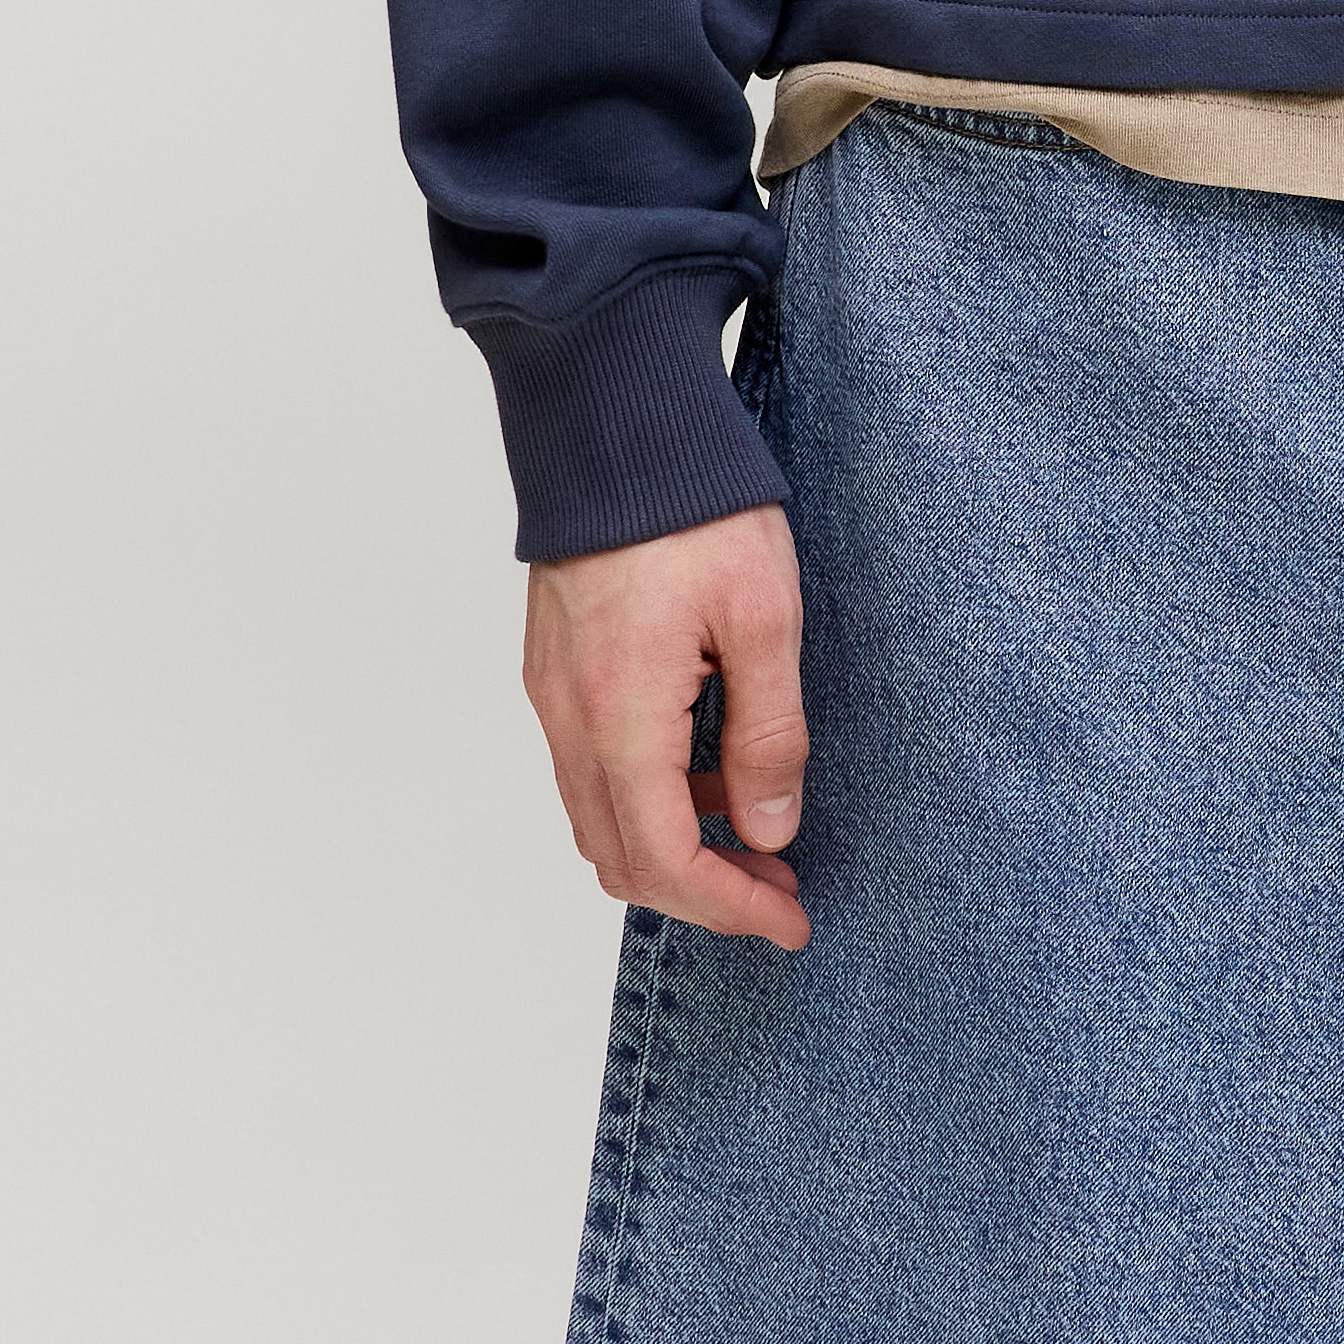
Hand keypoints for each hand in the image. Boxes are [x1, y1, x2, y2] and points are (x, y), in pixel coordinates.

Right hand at [523, 506, 811, 946]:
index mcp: (621, 713)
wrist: (613, 423)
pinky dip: (648, 800)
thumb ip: (768, 733)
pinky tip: (712, 774)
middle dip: (703, 891)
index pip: (663, 858)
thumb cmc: (694, 507)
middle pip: (620, 858)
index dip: (729, 906)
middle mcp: (569, 717)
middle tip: (781, 889)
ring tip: (757, 836)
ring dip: (674, 849)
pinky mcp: (555, 671)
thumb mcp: (764, 617)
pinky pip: (590, 769)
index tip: (791, 920)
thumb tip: (769, 828)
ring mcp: (552, 695)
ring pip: (600, 818)